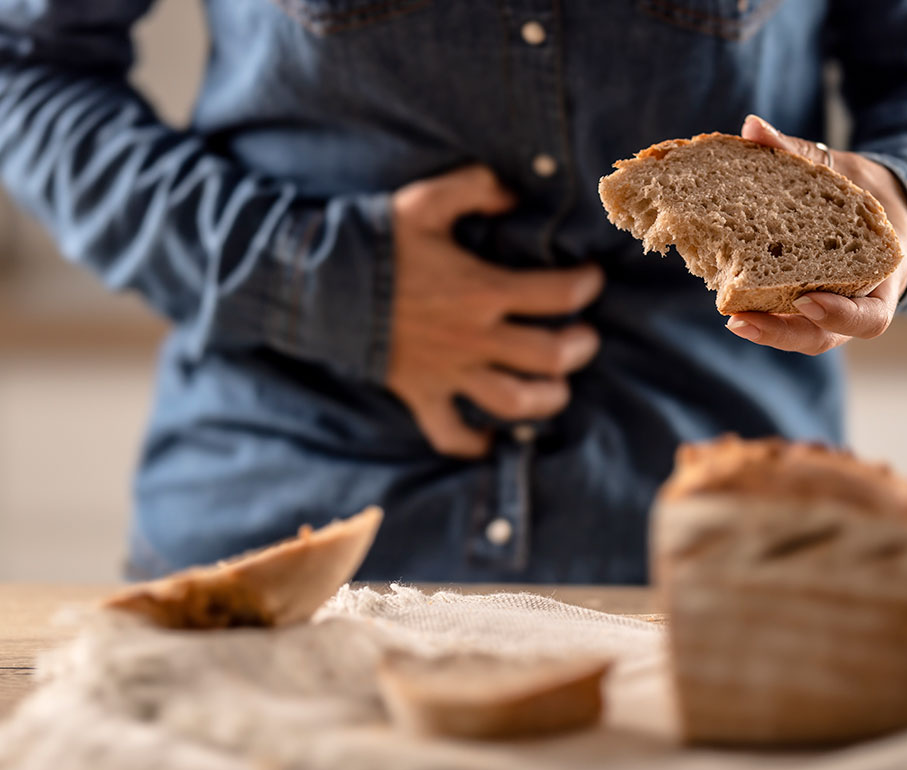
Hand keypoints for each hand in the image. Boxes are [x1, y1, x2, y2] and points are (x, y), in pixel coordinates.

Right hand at [388, 165, 603, 457]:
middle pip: (550, 357)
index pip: (558, 294)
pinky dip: (474, 443)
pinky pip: (451, 434)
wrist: (315, 284)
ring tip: (556, 387)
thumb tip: (515, 194)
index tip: (591, 279)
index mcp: (482, 289)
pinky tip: (492, 438)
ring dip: (547, 399)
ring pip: (514, 402)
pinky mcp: (421, 394)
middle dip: (579, 348)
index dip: (586, 286)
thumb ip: (477, 188)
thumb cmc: (375, 240)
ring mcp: (448, 371)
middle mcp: (473, 337)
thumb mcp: (426, 200)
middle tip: (583, 337)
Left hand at [724, 114, 906, 355]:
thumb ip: (801, 153)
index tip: (806, 299)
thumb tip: (753, 127)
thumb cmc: (864, 192)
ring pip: (801, 334)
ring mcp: (828, 309)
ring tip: (730, 319)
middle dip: (783, 333)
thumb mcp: (843, 170)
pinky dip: (759, 308)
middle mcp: (855, 303)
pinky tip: (726, 296)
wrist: (877, 206)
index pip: (870, 318)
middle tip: (741, 320)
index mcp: (882, 278)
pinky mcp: (802, 303)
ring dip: (766, 330)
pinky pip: (785, 314)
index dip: (840, 314)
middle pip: (824, 337)